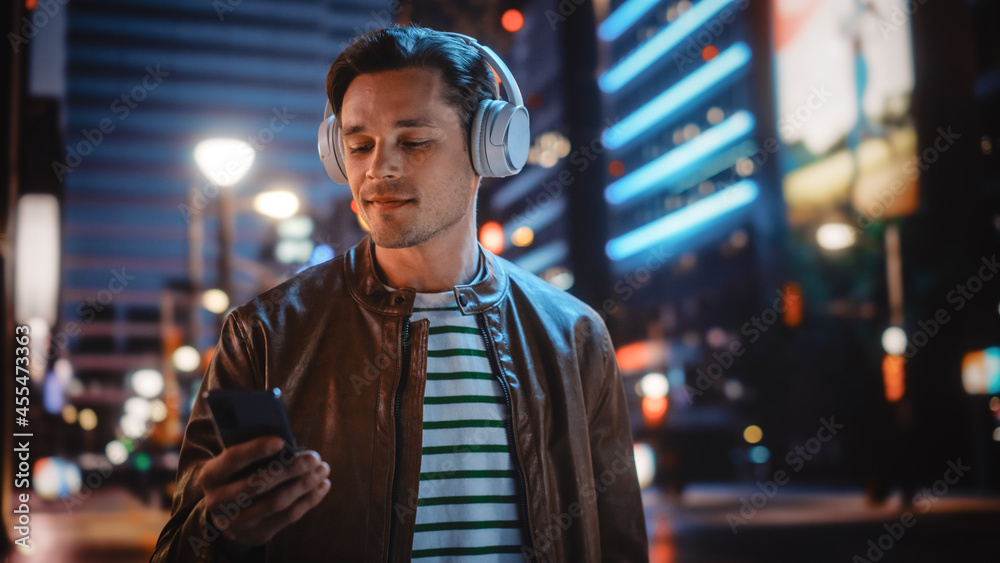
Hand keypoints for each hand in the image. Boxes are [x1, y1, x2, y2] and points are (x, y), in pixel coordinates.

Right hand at [198, 436, 330, 552]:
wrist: (226, 517)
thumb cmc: (238, 477)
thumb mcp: (235, 465)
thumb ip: (253, 453)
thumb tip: (288, 443)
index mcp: (211, 476)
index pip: (233, 460)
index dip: (256, 450)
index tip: (281, 441)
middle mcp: (218, 502)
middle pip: (259, 483)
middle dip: (291, 469)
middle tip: (315, 457)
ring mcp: (236, 523)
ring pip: (277, 502)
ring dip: (305, 484)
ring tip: (323, 469)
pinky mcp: (256, 535)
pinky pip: (288, 517)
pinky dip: (309, 500)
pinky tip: (323, 485)